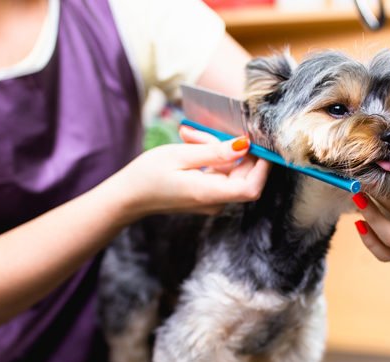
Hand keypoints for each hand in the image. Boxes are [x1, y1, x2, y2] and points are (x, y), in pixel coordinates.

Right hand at [118, 131, 268, 216]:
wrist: (127, 197)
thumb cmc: (147, 176)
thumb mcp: (180, 155)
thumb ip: (215, 151)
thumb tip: (244, 145)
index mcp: (209, 194)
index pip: (251, 188)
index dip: (262, 167)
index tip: (259, 144)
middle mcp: (214, 201)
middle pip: (241, 174)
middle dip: (230, 148)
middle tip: (201, 132)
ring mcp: (210, 200)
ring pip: (228, 169)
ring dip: (215, 148)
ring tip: (189, 135)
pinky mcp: (205, 194)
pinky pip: (218, 173)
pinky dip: (208, 157)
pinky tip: (189, 145)